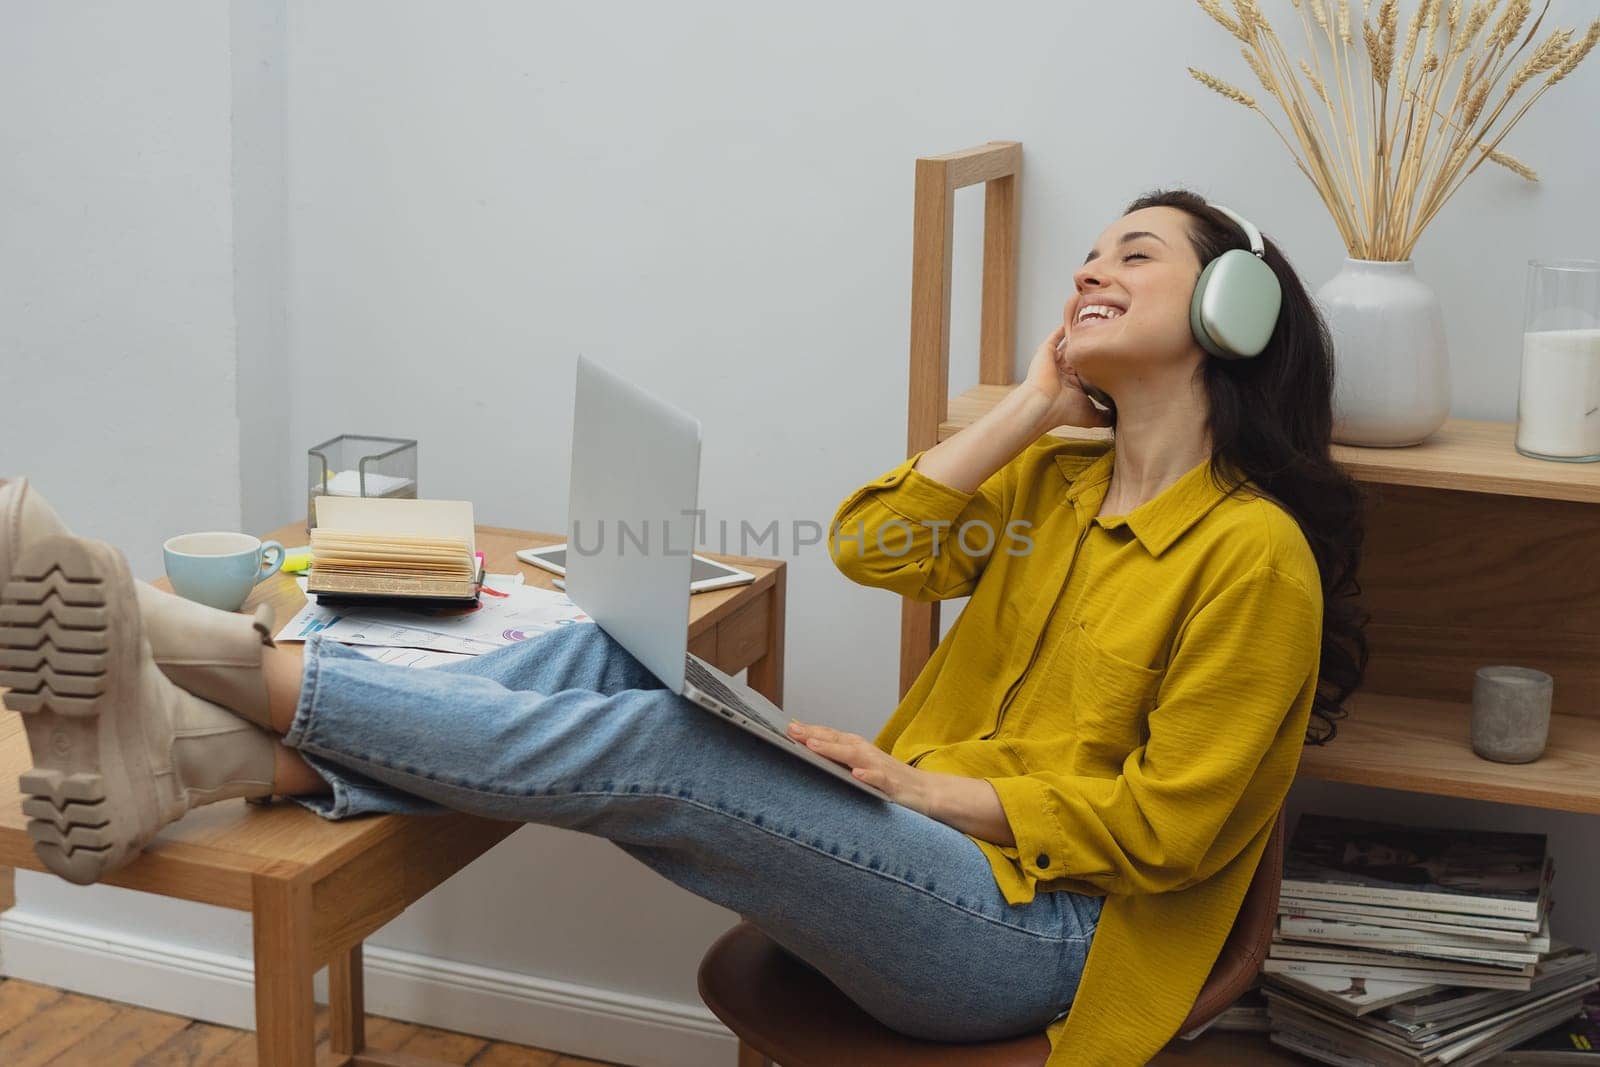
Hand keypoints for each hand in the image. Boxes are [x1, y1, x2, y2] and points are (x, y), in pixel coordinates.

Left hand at [786, 720, 933, 813]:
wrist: (926, 792)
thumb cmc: (889, 779)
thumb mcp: (860, 767)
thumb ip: (837, 759)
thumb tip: (808, 750)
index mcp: (857, 748)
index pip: (830, 736)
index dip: (809, 730)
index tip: (787, 727)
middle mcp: (866, 753)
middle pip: (837, 740)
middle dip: (814, 735)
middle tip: (791, 730)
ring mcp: (879, 768)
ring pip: (854, 756)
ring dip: (833, 750)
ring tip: (812, 745)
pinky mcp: (893, 785)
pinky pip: (880, 780)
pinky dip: (868, 776)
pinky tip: (856, 775)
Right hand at [1022, 325, 1113, 430]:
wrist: (1042, 405)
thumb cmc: (1064, 412)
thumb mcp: (1091, 416)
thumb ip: (1105, 416)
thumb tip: (1119, 419)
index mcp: (1073, 384)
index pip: (1089, 368)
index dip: (1102, 361)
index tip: (1117, 353)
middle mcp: (1064, 371)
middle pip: (1081, 353)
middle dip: (1094, 344)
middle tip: (1112, 331)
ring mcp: (1054, 360)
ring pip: (1070, 342)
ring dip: (1080, 332)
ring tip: (1096, 318)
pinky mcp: (1046, 351)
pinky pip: (1057, 334)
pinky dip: (1066, 326)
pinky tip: (1078, 314)